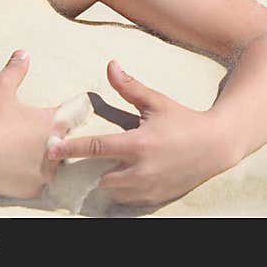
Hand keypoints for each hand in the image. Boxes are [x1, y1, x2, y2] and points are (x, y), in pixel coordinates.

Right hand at [0, 50, 67, 199]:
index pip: (78, 111)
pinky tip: (23, 172)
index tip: (78, 106)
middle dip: (62, 138)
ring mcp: (47, 171)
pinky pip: (40, 183)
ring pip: (57, 165)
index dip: (76, 107)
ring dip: (50, 160)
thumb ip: (15, 71)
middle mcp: (57, 147)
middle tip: (49, 134)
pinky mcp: (35, 188)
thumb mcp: (1, 90)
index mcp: (54, 122)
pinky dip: (34, 178)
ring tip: (34, 155)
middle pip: (70, 141)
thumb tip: (23, 53)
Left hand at [47, 60, 235, 205]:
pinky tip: (118, 181)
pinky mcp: (156, 199)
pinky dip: (120, 193)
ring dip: (104, 184)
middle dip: (86, 173)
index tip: (50, 149)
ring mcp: (149, 188)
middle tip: (75, 163)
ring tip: (98, 171)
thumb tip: (110, 64)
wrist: (216, 146)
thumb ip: (130, 87)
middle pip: (99, 179)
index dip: (70, 149)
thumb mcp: (156, 102)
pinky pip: (128, 202)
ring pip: (113, 193)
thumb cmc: (183, 120)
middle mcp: (141, 170)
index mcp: (138, 144)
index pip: (96, 148)